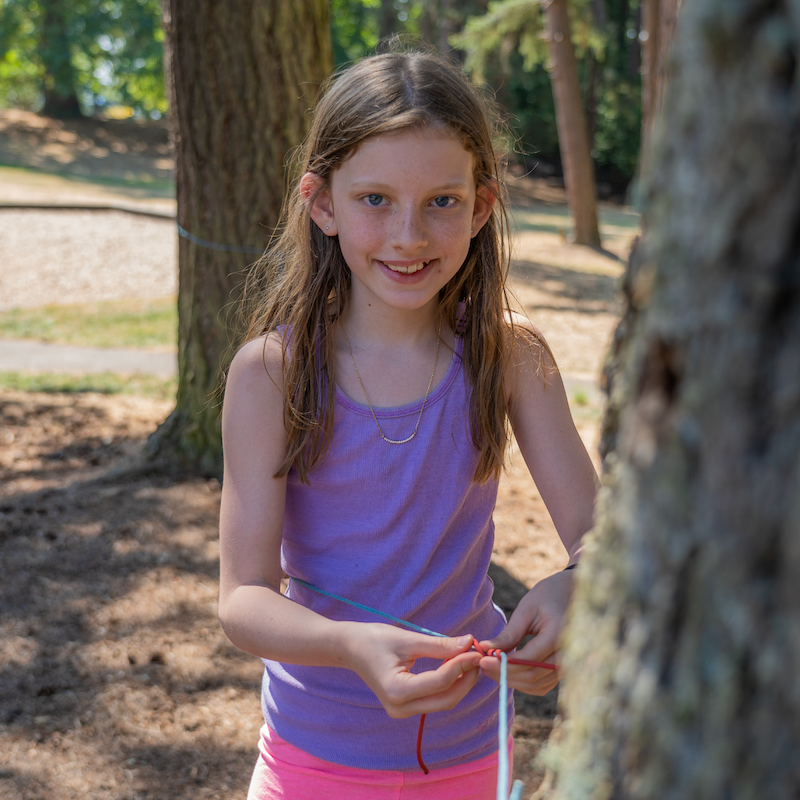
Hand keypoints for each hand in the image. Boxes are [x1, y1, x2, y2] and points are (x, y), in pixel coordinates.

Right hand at [340, 623, 481, 717]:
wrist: (349, 648)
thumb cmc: (374, 639)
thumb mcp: (407, 639)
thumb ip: (439, 645)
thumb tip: (470, 643)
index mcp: (397, 691)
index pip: (441, 681)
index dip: (462, 664)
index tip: (477, 648)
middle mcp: (400, 708)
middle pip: (446, 699)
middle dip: (466, 677)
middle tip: (478, 654)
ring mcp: (402, 711)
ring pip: (443, 702)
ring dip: (460, 682)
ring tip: (470, 658)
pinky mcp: (405, 707)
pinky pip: (435, 699)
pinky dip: (449, 684)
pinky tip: (456, 666)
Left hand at [478, 570, 573, 694]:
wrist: (571, 596)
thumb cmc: (547, 597)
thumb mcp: (526, 609)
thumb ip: (509, 633)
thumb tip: (485, 648)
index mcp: (558, 635)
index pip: (529, 659)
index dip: (503, 663)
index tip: (482, 659)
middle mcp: (567, 655)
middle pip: (531, 675)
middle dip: (503, 673)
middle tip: (481, 664)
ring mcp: (567, 666)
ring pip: (535, 685)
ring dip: (510, 680)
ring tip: (489, 667)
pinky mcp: (561, 672)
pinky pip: (540, 686)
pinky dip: (521, 682)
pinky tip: (504, 670)